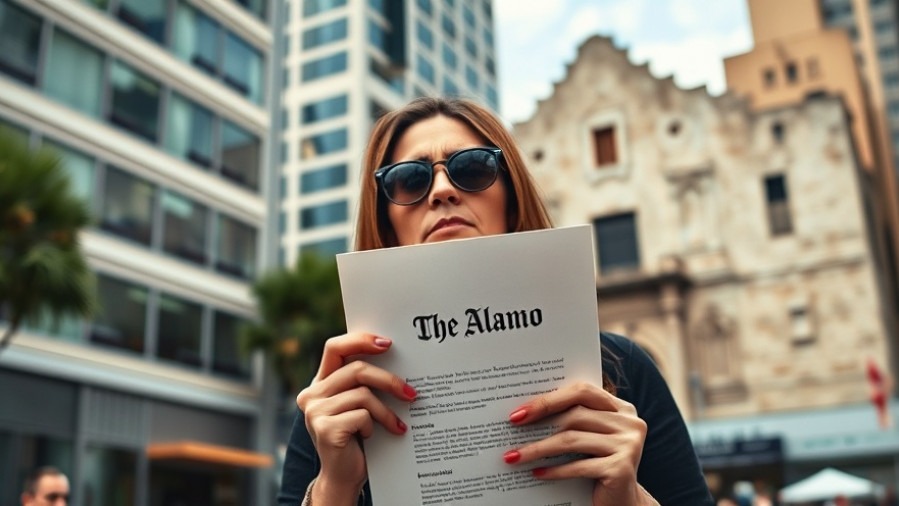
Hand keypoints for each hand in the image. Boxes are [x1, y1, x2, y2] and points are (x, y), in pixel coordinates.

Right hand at [296, 333, 416, 502]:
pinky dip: (375, 426)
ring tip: (397, 424)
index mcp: (320, 383)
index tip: (387, 343)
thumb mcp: (357, 405)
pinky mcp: (325, 428)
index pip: (335, 348)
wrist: (343, 477)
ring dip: (386, 411)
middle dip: (388, 380)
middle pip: (356, 369)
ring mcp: (315, 411)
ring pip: (363, 394)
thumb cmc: (356, 438)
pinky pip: (362, 415)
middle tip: (411, 392)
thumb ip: (363, 383)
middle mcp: (312, 394)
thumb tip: (394, 356)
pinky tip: (374, 437)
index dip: (360, 340)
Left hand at [502, 381, 649, 505]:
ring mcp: (628, 445)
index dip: (549, 399)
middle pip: (576, 414)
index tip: (520, 410)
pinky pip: (578, 466)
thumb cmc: (599, 466)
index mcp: (621, 408)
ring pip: (572, 440)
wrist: (623, 503)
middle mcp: (630, 423)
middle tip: (512, 427)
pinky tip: (537, 473)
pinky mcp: (621, 469)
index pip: (582, 391)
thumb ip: (571, 420)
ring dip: (539, 448)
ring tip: (516, 456)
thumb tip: (525, 412)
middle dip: (540, 420)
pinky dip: (554, 470)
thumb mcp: (589, 438)